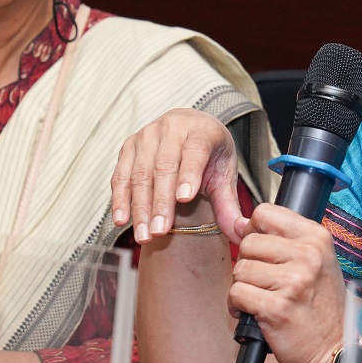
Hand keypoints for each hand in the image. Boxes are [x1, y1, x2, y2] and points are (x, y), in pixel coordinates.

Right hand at [111, 108, 243, 242]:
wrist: (190, 129)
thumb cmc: (210, 156)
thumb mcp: (224, 175)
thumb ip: (229, 205)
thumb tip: (240, 233)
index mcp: (202, 130)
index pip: (195, 151)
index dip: (189, 174)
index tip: (184, 199)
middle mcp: (172, 127)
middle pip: (164, 166)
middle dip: (161, 202)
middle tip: (160, 231)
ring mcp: (147, 135)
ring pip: (140, 173)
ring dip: (140, 206)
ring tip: (144, 235)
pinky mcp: (129, 146)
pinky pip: (121, 174)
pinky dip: (120, 198)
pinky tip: (122, 220)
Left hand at [228, 204, 346, 362]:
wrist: (335, 349)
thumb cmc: (322, 307)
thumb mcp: (315, 262)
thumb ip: (281, 240)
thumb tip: (238, 223)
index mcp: (316, 238)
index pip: (265, 213)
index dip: (255, 231)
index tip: (261, 251)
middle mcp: (307, 255)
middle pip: (248, 243)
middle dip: (248, 264)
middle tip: (263, 282)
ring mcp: (293, 282)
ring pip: (240, 270)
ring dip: (243, 287)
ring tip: (262, 299)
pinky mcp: (276, 308)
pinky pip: (237, 294)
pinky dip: (238, 306)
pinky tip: (255, 312)